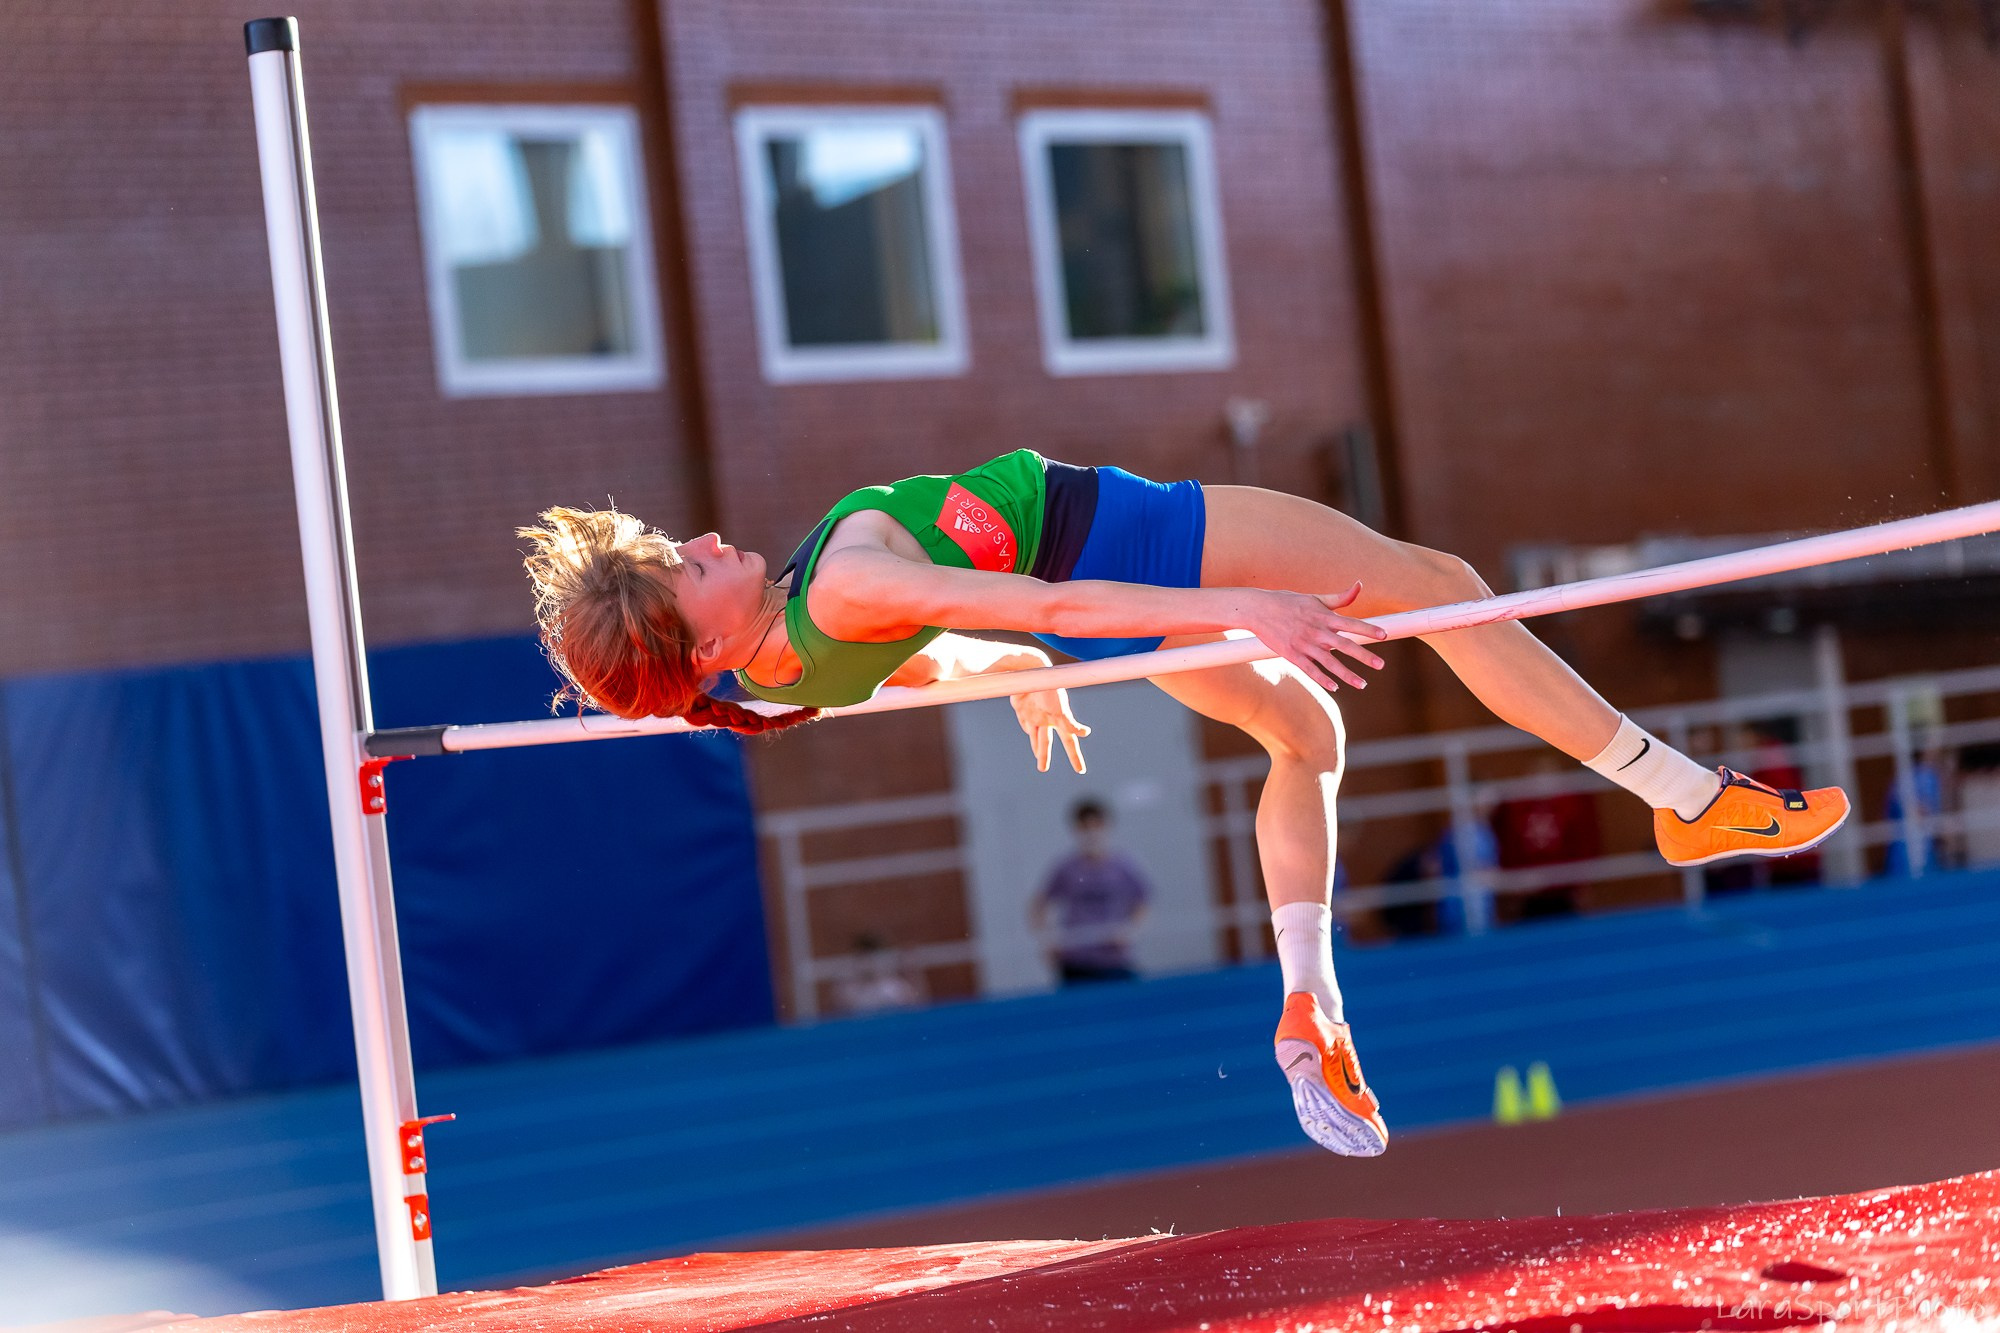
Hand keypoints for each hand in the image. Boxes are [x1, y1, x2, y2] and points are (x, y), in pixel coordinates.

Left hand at [1012, 687, 1089, 773]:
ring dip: (1037, 750)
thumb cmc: (1049, 687)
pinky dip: (1025, 726)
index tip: (1080, 770)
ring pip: (1036, 738)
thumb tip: (1086, 734)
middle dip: (1046, 757)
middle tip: (1044, 770)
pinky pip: (1024, 723)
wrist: (1030, 671)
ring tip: (1040, 765)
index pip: (1069, 742)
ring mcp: (1034, 715)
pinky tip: (1028, 729)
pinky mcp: (1022, 709)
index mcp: (1059, 719)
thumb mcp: (1061, 708)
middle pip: (1047, 743)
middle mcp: (1047, 719)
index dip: (1074, 757)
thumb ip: (1071, 723)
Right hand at [1244, 583, 1388, 691]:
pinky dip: (1322, 679)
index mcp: (1324, 616)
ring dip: (1347, 674)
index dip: (1368, 629)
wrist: (1259, 609)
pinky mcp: (1292, 654)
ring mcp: (1304, 644)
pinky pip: (1310, 670)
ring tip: (1362, 684)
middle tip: (1380, 665)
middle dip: (1363, 656)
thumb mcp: (1316, 597)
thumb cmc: (1289, 602)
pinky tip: (1335, 687)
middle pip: (1344, 645)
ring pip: (1329, 662)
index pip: (1351, 623)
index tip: (1384, 635)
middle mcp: (1317, 631)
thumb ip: (1340, 597)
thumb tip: (1359, 586)